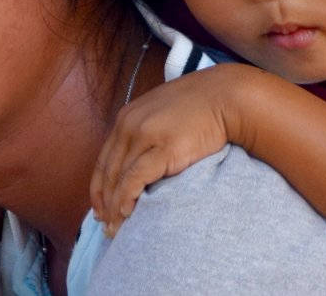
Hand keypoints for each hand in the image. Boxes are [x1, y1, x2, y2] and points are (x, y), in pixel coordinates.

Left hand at [90, 64, 256, 235]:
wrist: (226, 97)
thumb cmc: (200, 107)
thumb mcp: (163, 114)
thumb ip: (148, 133)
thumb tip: (142, 160)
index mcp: (127, 118)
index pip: (104, 159)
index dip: (98, 187)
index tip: (100, 208)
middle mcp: (129, 125)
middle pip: (108, 171)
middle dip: (104, 201)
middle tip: (105, 225)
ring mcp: (144, 135)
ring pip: (119, 177)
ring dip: (114, 206)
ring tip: (115, 227)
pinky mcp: (163, 148)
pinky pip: (136, 178)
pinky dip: (127, 197)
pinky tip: (127, 212)